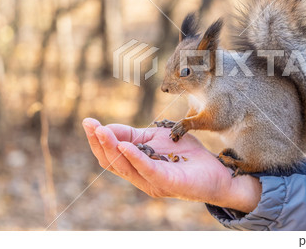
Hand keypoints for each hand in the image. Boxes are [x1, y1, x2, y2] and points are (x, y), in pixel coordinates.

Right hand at [82, 118, 261, 212]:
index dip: (98, 140)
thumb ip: (134, 135)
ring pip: (125, 167)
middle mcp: (141, 177)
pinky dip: (134, 158)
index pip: (110, 156)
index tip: (88, 122)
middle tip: (89, 125)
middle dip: (99, 143)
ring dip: (111, 148)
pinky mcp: (168, 183)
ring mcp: (153, 182)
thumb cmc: (187, 155)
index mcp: (137, 167)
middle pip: (112, 163)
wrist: (217, 171)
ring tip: (101, 131)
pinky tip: (124, 146)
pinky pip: (147, 170)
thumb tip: (108, 128)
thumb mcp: (156, 139)